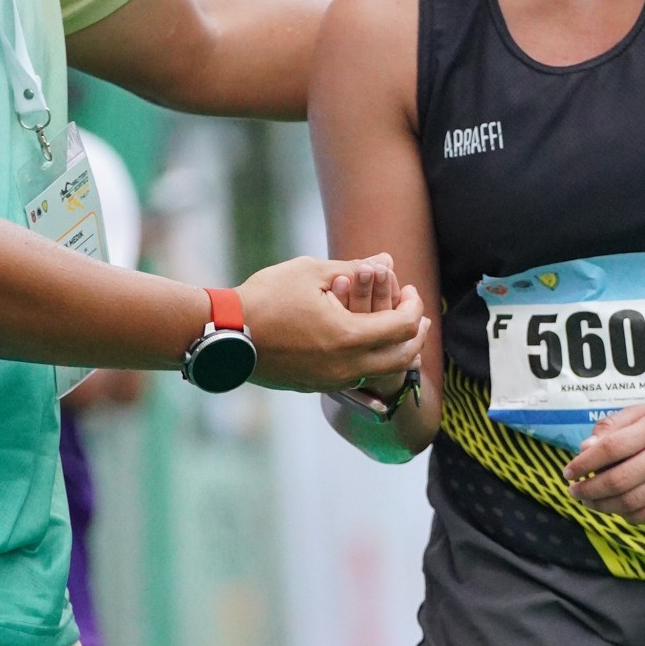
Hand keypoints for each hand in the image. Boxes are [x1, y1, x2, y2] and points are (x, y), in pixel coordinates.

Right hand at [237, 253, 428, 392]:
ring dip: (398, 351)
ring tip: (398, 329)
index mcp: (349, 337)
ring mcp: (331, 381)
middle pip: (402, 357)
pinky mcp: (316, 386)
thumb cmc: (266, 297)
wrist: (226, 335)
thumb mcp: (311, 272)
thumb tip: (386, 259)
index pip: (403, 326)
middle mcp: (346, 367)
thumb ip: (354, 268)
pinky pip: (358, 378)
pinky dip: (373, 362)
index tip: (410, 290)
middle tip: (419, 315)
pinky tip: (368, 344)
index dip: (414, 305)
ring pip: (381, 372)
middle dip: (417, 334)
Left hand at [561, 398, 644, 522]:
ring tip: (590, 502)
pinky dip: (629, 516)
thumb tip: (585, 448)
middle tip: (575, 491)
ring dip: (603, 506)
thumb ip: (614, 426)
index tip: (568, 472)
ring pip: (632, 502)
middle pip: (618, 480)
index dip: (584, 463)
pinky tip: (617, 510)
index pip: (610, 449)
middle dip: (589, 490)